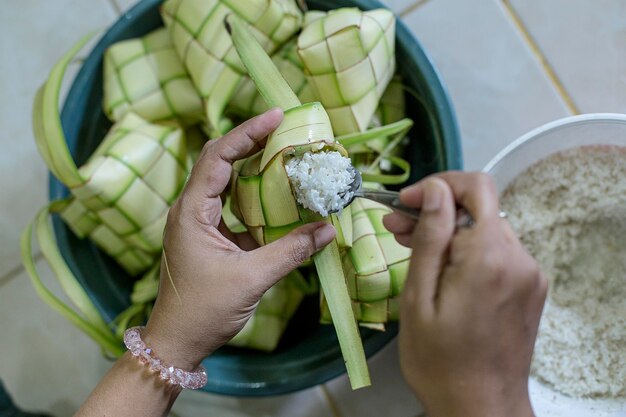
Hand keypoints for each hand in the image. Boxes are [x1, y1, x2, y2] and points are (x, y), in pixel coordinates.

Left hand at [142, 108, 335, 368]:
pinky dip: (254, 196)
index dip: (247, 133)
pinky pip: (231, 205)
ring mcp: (197, 223)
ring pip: (225, 182)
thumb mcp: (252, 278)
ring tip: (283, 154)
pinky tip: (277, 196)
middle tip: (284, 130)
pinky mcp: (208, 237)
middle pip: (219, 162)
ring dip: (252, 167)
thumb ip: (291, 251)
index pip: (218, 157)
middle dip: (250, 143)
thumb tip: (327, 229)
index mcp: (192, 212)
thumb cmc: (205, 310)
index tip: (276, 117)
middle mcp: (191, 210)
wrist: (177, 341)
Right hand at [384, 173, 546, 416]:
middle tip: (396, 226)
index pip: (476, 188)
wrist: (480, 408)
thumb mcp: (419, 297)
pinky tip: (440, 268)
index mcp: (490, 257)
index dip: (438, 185)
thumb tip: (435, 190)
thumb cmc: (439, 360)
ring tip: (411, 246)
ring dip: (450, 232)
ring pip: (486, 230)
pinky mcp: (530, 288)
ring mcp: (529, 274)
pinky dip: (467, 251)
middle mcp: (519, 258)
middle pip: (479, 208)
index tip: (404, 203)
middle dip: (437, 210)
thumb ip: (431, 237)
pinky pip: (496, 253)